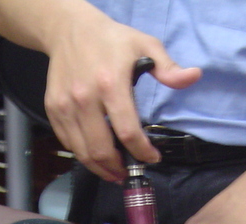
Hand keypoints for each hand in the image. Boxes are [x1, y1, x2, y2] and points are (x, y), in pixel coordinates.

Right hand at [43, 10, 200, 181]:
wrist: (68, 29)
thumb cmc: (110, 39)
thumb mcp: (145, 44)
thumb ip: (168, 67)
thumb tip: (193, 77)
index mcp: (110, 84)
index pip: (127, 131)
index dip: (142, 152)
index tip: (152, 158)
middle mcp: (85, 99)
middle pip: (101, 149)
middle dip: (118, 168)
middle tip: (129, 172)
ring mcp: (65, 106)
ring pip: (82, 152)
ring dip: (100, 169)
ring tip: (113, 172)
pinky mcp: (53, 109)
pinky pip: (67, 142)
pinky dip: (82, 154)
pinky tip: (95, 156)